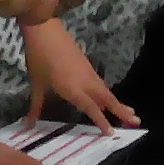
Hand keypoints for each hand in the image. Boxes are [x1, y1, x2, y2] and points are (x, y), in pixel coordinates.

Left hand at [23, 19, 141, 132]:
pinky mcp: (88, 66)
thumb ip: (35, 106)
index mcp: (72, 88)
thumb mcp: (36, 84)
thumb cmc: (39, 58)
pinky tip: (109, 100)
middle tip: (136, 122)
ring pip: (106, 91)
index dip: (101, 121)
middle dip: (121, 111)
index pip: (90, 107)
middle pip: (107, 98)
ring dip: (118, 102)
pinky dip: (108, 94)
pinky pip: (101, 84)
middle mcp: (85, 81)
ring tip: (131, 113)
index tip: (111, 133)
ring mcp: (88, 72)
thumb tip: (27, 125)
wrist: (45, 30)